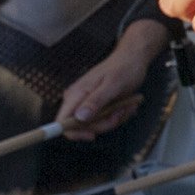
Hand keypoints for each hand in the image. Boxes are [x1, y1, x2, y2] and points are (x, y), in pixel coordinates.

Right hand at [58, 19, 168, 138]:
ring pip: (95, 125)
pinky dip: (117, 116)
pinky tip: (126, 105)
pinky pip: (104, 119)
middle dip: (104, 124)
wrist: (133, 59)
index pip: (62, 122)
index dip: (74, 133)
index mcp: (75, 95)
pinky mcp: (97, 105)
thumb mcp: (113, 85)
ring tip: (127, 105)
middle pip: (82, 127)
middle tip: (121, 111)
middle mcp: (77, 100)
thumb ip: (96, 101)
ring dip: (114, 119)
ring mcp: (87, 103)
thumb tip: (80, 118)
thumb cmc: (124, 68)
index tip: (93, 135)